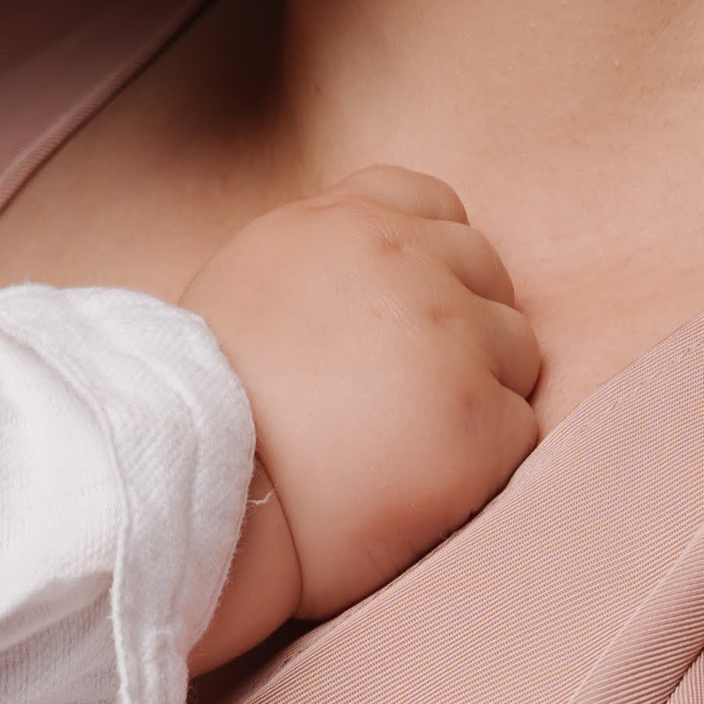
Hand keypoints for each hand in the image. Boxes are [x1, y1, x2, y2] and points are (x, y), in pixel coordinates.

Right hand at [184, 169, 540, 627]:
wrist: (186, 499)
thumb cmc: (198, 416)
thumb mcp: (241, 293)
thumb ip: (316, 269)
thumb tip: (363, 284)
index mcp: (342, 225)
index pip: (434, 204)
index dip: (429, 261)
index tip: (397, 321)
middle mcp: (404, 261)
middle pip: (488, 272)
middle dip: (461, 328)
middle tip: (397, 399)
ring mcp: (450, 338)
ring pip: (516, 353)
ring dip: (475, 396)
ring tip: (396, 448)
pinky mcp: (479, 421)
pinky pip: (517, 433)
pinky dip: (478, 466)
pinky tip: (408, 487)